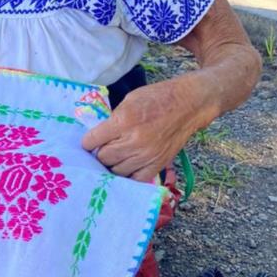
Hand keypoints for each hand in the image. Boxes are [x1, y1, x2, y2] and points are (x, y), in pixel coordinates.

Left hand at [80, 76, 210, 182]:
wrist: (188, 104)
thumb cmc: (157, 98)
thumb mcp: (129, 100)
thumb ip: (113, 119)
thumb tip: (99, 135)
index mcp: (124, 121)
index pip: (92, 140)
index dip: (88, 141)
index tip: (90, 141)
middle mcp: (134, 141)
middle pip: (103, 157)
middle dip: (100, 152)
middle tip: (104, 147)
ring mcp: (146, 156)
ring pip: (116, 170)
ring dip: (113, 163)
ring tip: (116, 155)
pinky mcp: (158, 164)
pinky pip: (136, 179)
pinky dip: (129, 174)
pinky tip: (128, 165)